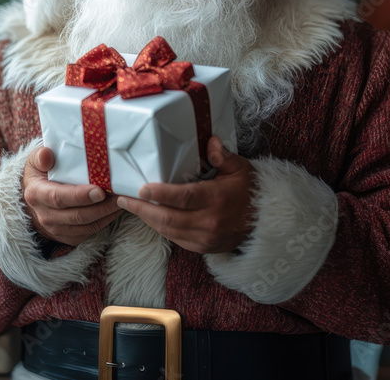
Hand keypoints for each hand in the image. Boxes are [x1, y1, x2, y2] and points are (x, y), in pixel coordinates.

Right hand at [21, 145, 123, 246]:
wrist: (37, 196)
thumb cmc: (41, 173)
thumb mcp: (36, 160)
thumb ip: (40, 156)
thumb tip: (46, 155)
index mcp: (37, 195)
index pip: (59, 197)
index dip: (80, 196)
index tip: (100, 190)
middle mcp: (45, 215)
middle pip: (77, 215)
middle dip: (101, 206)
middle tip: (119, 195)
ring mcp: (56, 229)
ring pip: (86, 225)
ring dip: (106, 214)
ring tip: (122, 200)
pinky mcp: (68, 236)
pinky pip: (90, 231)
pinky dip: (105, 220)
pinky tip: (116, 209)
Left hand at [116, 136, 255, 254]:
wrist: (265, 222)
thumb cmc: (250, 190)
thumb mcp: (240, 168)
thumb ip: (223, 156)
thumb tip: (210, 141)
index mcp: (218, 199)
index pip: (184, 198)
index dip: (161, 194)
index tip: (141, 188)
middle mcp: (210, 222)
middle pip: (169, 218)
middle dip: (143, 210)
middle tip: (124, 199)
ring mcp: (206, 238)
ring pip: (169, 231)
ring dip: (148, 219)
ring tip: (131, 207)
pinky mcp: (203, 248)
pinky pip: (176, 239)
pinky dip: (161, 228)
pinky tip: (151, 217)